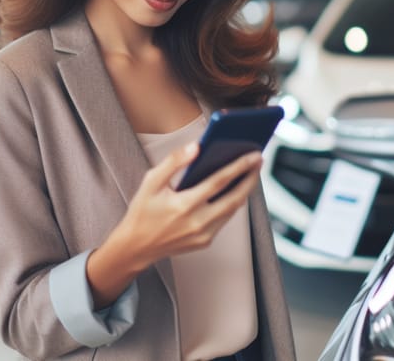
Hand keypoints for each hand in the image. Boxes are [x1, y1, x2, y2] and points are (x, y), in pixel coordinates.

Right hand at [117, 142, 261, 268]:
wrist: (135, 248)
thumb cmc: (142, 211)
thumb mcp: (151, 182)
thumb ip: (174, 162)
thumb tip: (196, 146)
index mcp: (184, 205)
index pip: (219, 181)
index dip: (239, 166)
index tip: (253, 154)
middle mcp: (197, 222)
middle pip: (234, 198)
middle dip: (250, 178)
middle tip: (259, 160)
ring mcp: (203, 235)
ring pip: (232, 210)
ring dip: (244, 190)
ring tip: (251, 171)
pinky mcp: (205, 242)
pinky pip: (224, 219)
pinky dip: (232, 202)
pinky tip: (235, 188)